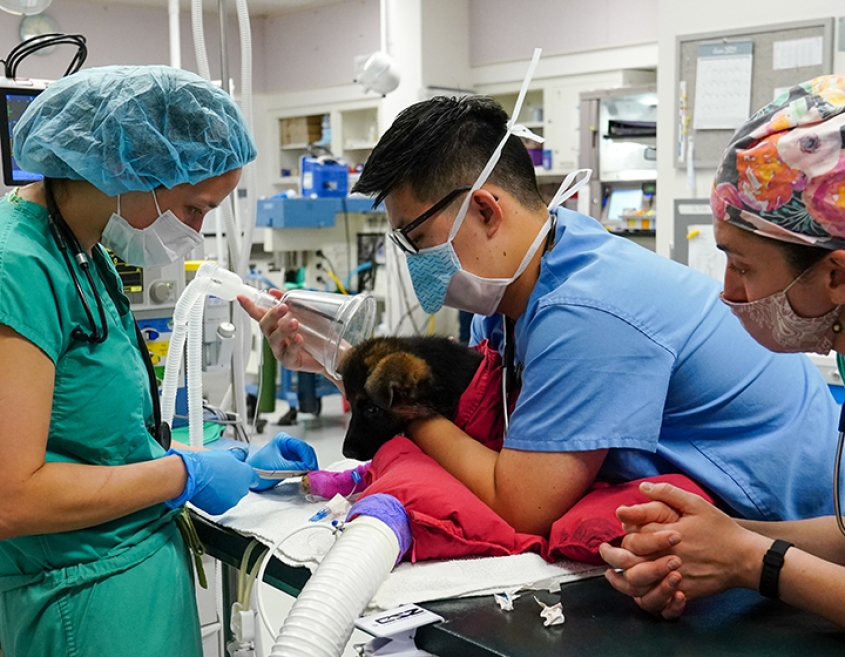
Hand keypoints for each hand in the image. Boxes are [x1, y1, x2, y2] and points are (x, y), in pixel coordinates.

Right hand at [165, 449, 257, 514]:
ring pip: (231, 498)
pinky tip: (208, 492)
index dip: (246, 476)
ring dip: (225, 493)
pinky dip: (215, 501)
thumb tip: (241, 455)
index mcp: (247, 475)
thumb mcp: (227, 454)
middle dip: (234, 484)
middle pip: (241, 488)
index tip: (241, 475)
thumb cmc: (208, 463)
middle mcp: (242, 490)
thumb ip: (238, 457)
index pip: (254, 478)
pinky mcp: (220, 510)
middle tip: (221, 478)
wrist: (193, 475)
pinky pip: (220, 505)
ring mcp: (231, 501)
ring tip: (212, 484)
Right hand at [238, 292, 322, 372]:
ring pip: (274, 339)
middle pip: (265, 325)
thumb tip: (275, 292)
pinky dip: (293, 345)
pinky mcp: (290, 361)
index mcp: (277, 324)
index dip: (249, 306)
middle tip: (283, 307)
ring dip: (283, 329)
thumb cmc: (317, 334)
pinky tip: (299, 339)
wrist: (333, 352)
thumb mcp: (306, 313)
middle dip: (272, 315)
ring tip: (294, 323)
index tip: (241, 297)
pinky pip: (288, 354)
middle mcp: (276, 337)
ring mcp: (281, 350)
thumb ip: (292, 302)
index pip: (260, 313)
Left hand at [247, 432, 318, 490]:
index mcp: (283, 440)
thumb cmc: (257, 468)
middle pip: (305, 451)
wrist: (250, 478)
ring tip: (310, 474)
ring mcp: (290, 454)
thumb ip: (294, 466)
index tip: (310, 466)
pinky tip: (306, 474)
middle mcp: (288, 445)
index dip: (308, 456)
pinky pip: (302, 465)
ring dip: (309, 466)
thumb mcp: (277, 466)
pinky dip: (306, 470)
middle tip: (313, 471)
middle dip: (310, 461)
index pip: (301, 445)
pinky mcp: (291, 463)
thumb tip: (307, 468)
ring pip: (306, 458)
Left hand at [601, 482, 769, 616]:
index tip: (618, 524)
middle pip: (629, 560)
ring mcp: (674, 577)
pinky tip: (634, 591)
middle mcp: (667, 557)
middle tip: (602, 550)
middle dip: (612, 555)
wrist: (745, 559)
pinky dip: (642, 597)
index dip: (624, 530)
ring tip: (610, 573)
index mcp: (668, 534)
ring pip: (639, 583)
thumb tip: (642, 487)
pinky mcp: (683, 592)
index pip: (633, 535)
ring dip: (621, 580)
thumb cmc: (721, 529)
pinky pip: (657, 600)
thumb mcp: (696, 504)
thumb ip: (668, 493)